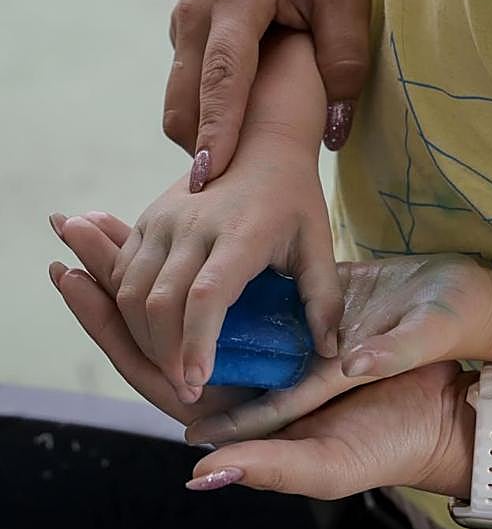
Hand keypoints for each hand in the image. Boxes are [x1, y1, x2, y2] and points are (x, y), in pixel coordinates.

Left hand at [48, 213, 474, 505]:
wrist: (450, 399)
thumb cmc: (398, 439)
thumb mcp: (340, 456)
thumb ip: (276, 466)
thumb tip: (200, 470)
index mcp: (242, 420)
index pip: (161, 376)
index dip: (115, 333)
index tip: (75, 280)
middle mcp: (246, 383)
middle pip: (164, 336)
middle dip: (116, 291)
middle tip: (73, 236)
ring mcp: (267, 349)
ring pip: (191, 306)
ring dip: (151, 266)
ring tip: (109, 221)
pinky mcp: (291, 319)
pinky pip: (230, 285)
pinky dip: (198, 255)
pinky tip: (175, 221)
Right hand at [108, 29, 341, 404]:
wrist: (258, 138)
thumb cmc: (294, 197)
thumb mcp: (319, 244)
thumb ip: (325, 301)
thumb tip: (329, 355)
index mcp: (240, 234)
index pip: (205, 297)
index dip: (195, 345)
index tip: (196, 384)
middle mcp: (192, 225)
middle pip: (158, 302)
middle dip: (165, 354)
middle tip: (184, 390)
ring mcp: (163, 220)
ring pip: (131, 291)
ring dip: (144, 337)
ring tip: (169, 369)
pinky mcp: (147, 220)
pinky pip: (124, 274)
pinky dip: (129, 310)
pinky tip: (153, 334)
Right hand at [165, 0, 369, 187]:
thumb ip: (343, 63)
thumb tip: (334, 134)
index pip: (222, 77)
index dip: (217, 131)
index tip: (210, 178)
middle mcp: (197, 12)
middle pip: (184, 102)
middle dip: (204, 150)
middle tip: (237, 192)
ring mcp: (184, 21)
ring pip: (178, 100)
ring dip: (202, 136)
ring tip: (242, 166)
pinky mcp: (185, 30)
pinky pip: (184, 88)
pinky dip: (204, 117)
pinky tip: (239, 129)